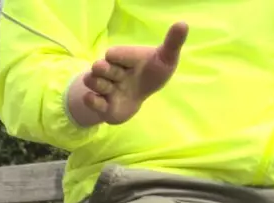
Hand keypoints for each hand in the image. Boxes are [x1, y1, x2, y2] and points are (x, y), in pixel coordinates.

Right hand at [72, 21, 187, 125]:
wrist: (137, 97)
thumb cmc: (152, 73)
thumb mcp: (166, 58)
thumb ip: (172, 43)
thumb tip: (183, 23)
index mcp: (125, 57)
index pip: (114, 53)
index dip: (116, 55)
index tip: (115, 57)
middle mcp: (112, 71)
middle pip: (99, 67)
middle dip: (104, 70)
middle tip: (118, 76)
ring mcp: (105, 88)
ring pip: (92, 82)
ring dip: (99, 84)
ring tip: (111, 88)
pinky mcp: (102, 106)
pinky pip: (90, 102)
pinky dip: (92, 101)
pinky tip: (101, 100)